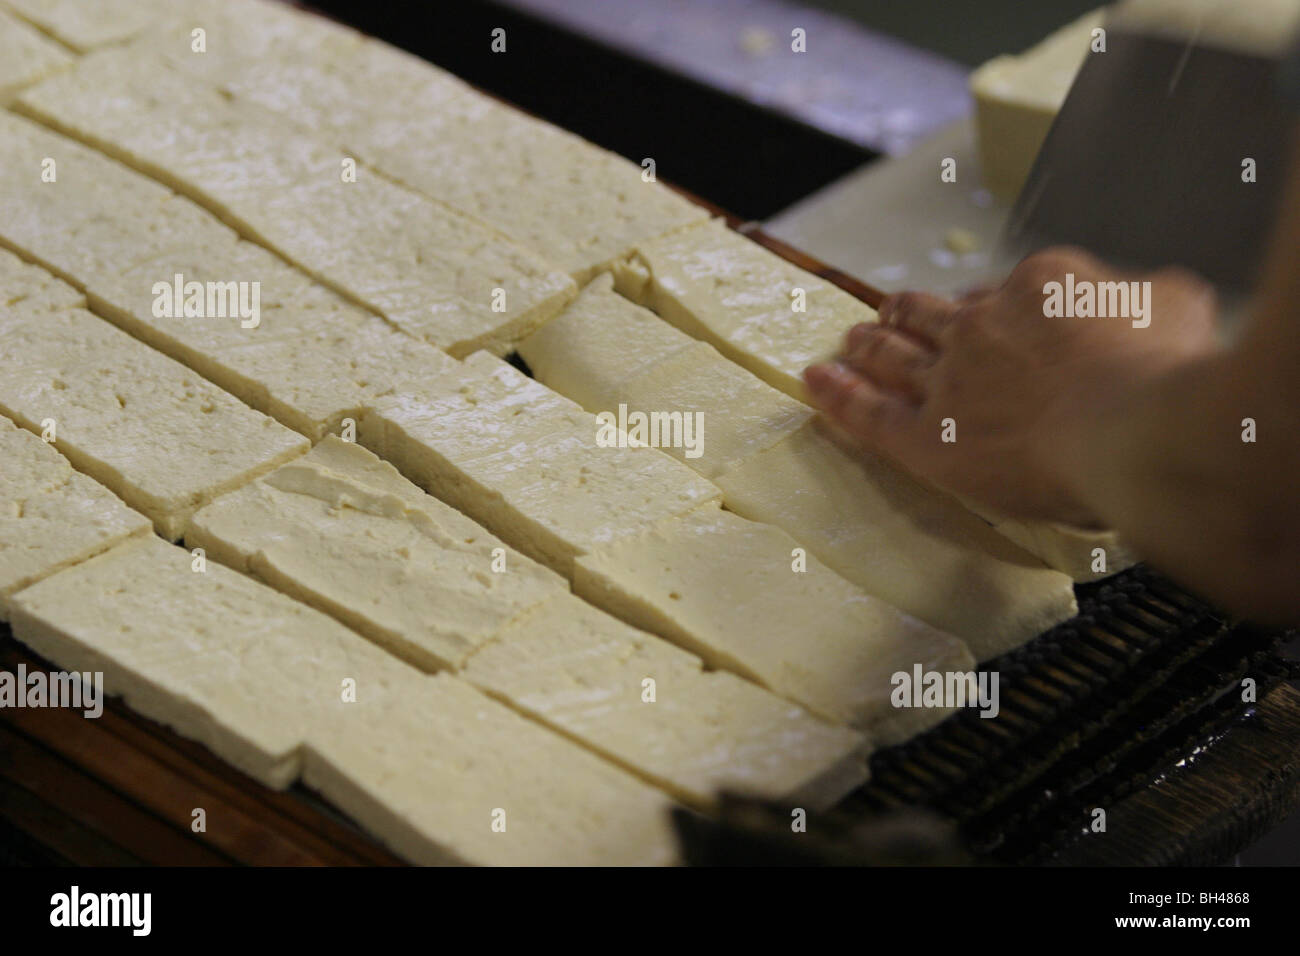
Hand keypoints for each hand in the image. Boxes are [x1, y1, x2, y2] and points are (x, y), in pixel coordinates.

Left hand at [803, 248, 1220, 524]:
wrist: (1132, 430)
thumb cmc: (1165, 375)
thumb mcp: (1177, 305)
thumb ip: (1147, 296)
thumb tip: (1144, 297)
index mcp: (1040, 285)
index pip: (1003, 290)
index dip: (988, 302)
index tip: (985, 311)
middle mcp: (983, 325)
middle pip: (935, 314)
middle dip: (911, 312)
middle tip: (893, 314)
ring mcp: (948, 379)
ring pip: (894, 355)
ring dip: (871, 343)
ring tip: (853, 338)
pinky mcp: (925, 437)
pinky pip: (868, 413)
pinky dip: (837, 394)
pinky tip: (814, 380)